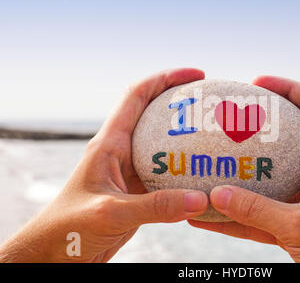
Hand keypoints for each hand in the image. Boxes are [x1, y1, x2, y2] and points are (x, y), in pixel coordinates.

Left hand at [0, 68, 208, 261]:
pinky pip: (166, 174)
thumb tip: (200, 199)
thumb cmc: (69, 229)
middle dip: (182, 104)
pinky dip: (186, 171)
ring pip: (163, 146)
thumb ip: (156, 207)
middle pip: (154, 115)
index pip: (137, 96)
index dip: (166, 79)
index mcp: (109, 144)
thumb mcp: (112, 213)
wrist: (54, 254)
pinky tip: (205, 175)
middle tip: (212, 104)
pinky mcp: (138, 193)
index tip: (197, 75)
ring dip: (187, 139)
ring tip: (216, 136)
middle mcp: (120, 152)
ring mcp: (130, 172)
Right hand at [189, 76, 299, 262]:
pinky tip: (209, 216)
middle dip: (262, 124)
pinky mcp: (295, 223)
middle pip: (292, 134)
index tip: (259, 82)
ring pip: (272, 174)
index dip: (291, 87)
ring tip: (214, 159)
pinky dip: (237, 214)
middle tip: (232, 117)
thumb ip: (258, 211)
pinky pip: (261, 212)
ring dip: (245, 168)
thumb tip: (215, 195)